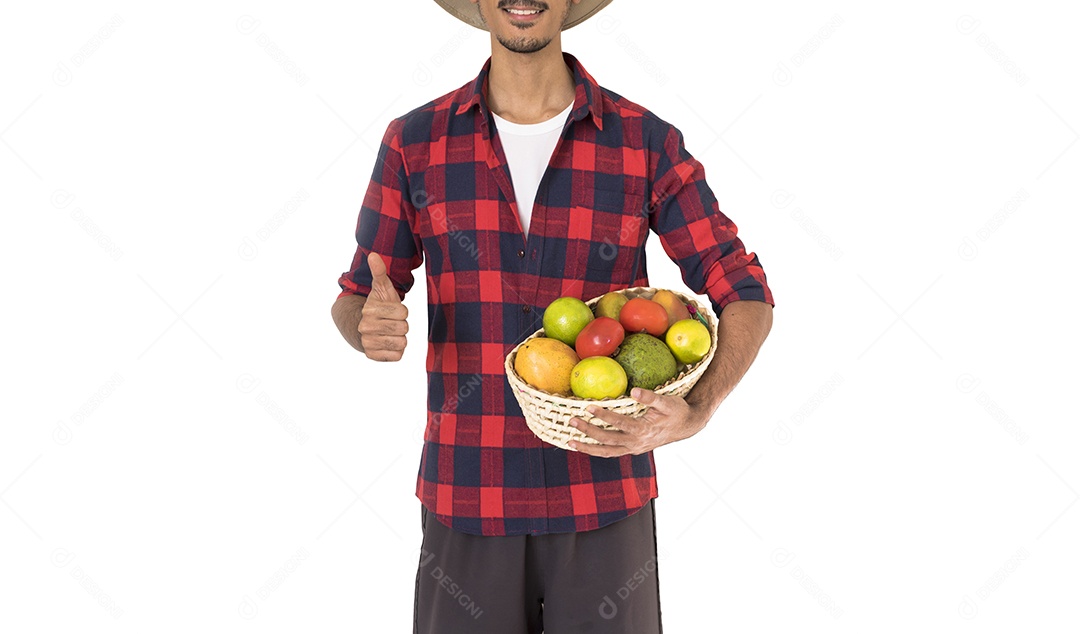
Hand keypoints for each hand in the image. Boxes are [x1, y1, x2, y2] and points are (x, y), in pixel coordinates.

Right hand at [358, 252, 408, 361]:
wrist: (364, 328)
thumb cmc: (379, 307)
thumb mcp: (381, 289)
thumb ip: (379, 272)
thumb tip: (373, 255)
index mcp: (369, 310)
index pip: (403, 312)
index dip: (402, 311)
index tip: (393, 311)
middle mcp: (365, 327)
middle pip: (403, 328)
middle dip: (402, 325)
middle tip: (392, 322)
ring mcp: (368, 343)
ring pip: (402, 343)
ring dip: (400, 338)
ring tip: (390, 332)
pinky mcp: (373, 356)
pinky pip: (397, 356)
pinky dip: (397, 351)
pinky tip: (388, 343)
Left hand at [566, 388, 707, 456]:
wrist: (686, 427)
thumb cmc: (676, 411)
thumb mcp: (667, 401)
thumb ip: (650, 397)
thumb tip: (634, 391)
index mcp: (643, 430)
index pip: (618, 423)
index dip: (603, 416)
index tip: (588, 407)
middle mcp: (636, 443)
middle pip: (607, 440)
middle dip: (588, 431)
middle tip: (571, 421)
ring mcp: (633, 448)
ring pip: (606, 452)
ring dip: (588, 448)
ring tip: (570, 442)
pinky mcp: (631, 449)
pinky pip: (611, 452)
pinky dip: (596, 450)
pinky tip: (584, 445)